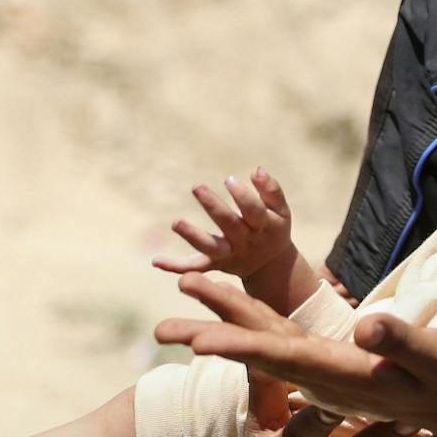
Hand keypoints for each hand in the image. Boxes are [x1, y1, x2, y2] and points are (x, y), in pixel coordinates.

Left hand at [153, 168, 297, 282]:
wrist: (271, 266)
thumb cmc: (273, 228)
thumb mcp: (281, 210)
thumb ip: (271, 189)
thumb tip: (255, 169)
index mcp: (263, 226)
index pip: (254, 211)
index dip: (242, 196)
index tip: (228, 179)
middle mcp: (245, 241)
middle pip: (229, 225)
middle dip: (213, 207)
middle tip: (197, 187)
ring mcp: (229, 254)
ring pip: (210, 247)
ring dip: (193, 236)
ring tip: (175, 222)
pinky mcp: (215, 264)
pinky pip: (196, 266)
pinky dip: (176, 266)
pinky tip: (156, 260)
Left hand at [155, 275, 436, 436]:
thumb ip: (403, 342)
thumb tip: (367, 327)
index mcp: (344, 375)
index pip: (281, 357)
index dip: (238, 346)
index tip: (196, 340)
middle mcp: (328, 378)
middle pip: (260, 353)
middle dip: (213, 335)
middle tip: (161, 326)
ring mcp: (332, 377)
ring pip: (269, 351)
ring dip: (228, 332)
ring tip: (187, 319)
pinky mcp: (340, 373)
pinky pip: (288, 353)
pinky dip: (259, 337)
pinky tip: (241, 333)